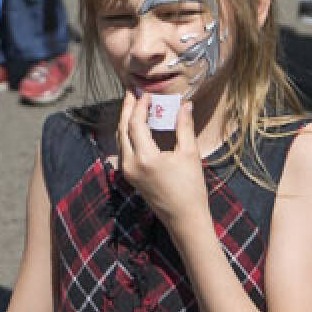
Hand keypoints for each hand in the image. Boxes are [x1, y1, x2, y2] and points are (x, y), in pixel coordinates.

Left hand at [113, 88, 211, 230]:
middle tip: (132, 92)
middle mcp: (130, 164)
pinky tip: (138, 126)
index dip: (139, 106)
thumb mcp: (189, 154)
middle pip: (122, 129)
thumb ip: (184, 127)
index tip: (146, 93)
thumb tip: (185, 104)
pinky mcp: (130, 176)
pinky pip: (124, 149)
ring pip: (121, 139)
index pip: (135, 124)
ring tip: (134, 105)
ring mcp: (127, 171)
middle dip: (127, 109)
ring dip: (126, 121)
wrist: (184, 219)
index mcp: (144, 158)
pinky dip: (129, 134)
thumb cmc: (190, 188)